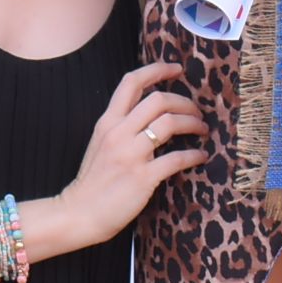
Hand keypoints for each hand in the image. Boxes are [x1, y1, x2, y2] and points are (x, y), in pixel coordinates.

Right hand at [58, 62, 205, 244]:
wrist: (79, 213)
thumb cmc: (93, 180)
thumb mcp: (100, 143)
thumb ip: (121, 126)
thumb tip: (150, 115)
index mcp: (107, 122)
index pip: (132, 82)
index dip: (157, 70)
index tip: (177, 69)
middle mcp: (119, 133)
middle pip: (159, 99)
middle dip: (185, 102)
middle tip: (197, 111)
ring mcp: (131, 154)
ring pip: (170, 123)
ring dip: (193, 123)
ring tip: (202, 130)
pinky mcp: (143, 177)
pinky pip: (177, 158)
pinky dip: (194, 155)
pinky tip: (200, 157)